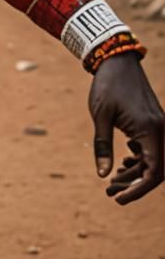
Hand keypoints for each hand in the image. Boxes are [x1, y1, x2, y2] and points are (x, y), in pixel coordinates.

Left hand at [89, 52, 163, 203]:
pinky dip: (138, 159)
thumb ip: (102, 146)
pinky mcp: (154, 123)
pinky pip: (151, 149)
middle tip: (110, 193)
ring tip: (111, 181)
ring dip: (134, 172)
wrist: (116, 60)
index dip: (137, 190)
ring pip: (152, 160)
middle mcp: (162, 131)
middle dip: (134, 184)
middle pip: (155, 170)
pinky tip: (122, 161)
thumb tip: (102, 175)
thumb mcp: (100, 116)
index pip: (153, 173)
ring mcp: (160, 127)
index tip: (118, 199)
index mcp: (152, 131)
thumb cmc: (106, 86)